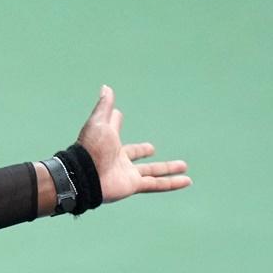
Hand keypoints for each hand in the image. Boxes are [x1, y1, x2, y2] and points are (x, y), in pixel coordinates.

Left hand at [77, 85, 190, 203]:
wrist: (85, 175)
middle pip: (135, 155)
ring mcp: (126, 174)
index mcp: (108, 144)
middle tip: (152, 149)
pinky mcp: (133, 185)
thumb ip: (104, 107)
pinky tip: (187, 181)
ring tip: (184, 167)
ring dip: (168, 170)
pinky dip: (172, 183)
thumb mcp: (99, 123)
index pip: (114, 131)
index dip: (116, 123)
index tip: (119, 115)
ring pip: (152, 173)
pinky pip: (157, 185)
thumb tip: (106, 87)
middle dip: (143, 151)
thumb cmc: (90, 148)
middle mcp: (118, 160)